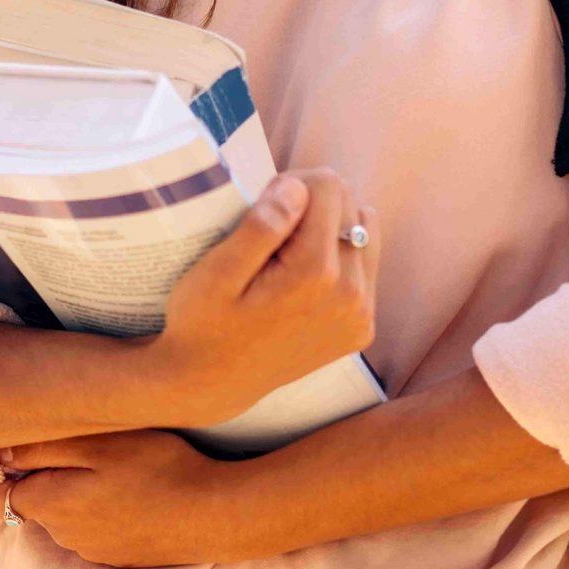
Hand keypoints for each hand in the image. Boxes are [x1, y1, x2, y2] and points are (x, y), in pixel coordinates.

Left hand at [2, 430, 238, 566]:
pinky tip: (127, 489)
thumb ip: (43, 448)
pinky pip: (92, 528)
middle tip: (72, 443)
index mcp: (52, 505)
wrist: (214, 515)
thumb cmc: (157, 468)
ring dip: (72, 491)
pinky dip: (99, 509)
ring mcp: (93, 550)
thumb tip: (2, 455)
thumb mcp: (98, 442)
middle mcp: (65, 536)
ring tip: (107, 463)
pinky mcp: (118, 556)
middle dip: (41, 476)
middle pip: (34, 501)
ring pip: (64, 514)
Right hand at [138, 168, 377, 427]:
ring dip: (328, 231)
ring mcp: (361, 315)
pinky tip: (301, 280)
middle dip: (311, 207)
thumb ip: (261, 227)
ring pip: (363, 232)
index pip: (329, 186)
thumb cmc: (204, 322)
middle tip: (269, 235)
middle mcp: (351, 295)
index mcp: (316, 273)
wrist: (213, 383)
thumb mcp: (216, 272)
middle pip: (350, 205)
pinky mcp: (361, 328)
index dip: (291, 185)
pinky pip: (364, 267)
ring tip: (286, 256)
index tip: (263, 210)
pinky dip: (337, 261)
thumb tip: (298, 189)